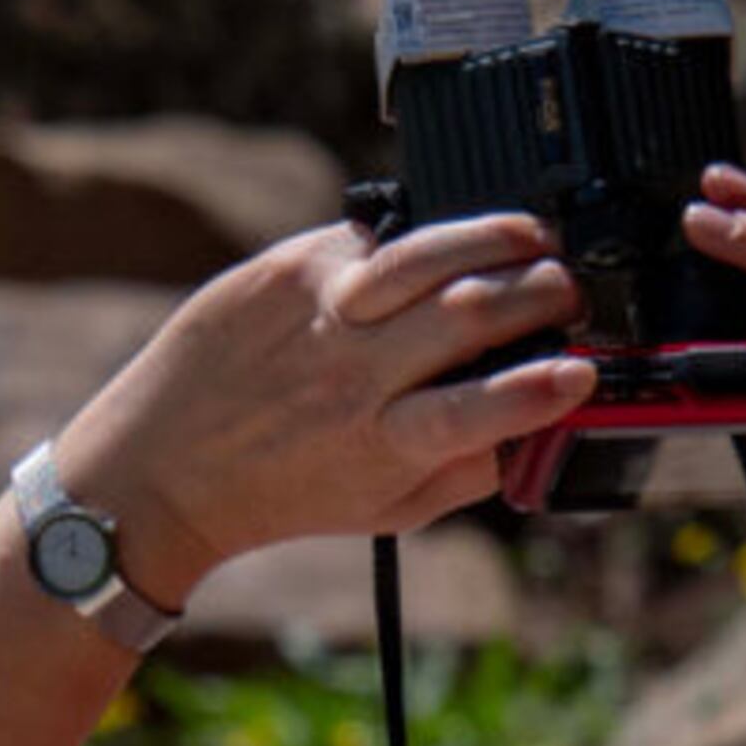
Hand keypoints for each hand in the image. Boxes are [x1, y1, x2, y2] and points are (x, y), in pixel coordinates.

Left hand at [52, 212, 598, 594]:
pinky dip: (422, 235)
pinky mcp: (287, 267)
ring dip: (496, 238)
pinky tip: (452, 241)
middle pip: (470, 313)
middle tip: (568, 291)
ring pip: (428, 255)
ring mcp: (319, 313)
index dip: (542, 389)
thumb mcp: (389, 511)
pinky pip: (374, 236)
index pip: (481, 409)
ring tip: (533, 239)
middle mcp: (352, 375)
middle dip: (541, 292)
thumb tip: (538, 426)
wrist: (163, 465)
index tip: (582, 371)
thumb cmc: (283, 492)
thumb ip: (469, 471)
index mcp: (385, 445)